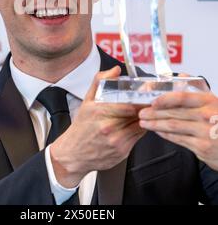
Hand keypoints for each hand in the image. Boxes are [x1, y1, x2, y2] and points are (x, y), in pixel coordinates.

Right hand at [50, 65, 145, 187]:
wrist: (74, 154)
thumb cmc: (82, 126)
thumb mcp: (87, 101)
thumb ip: (101, 82)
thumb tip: (116, 70)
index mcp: (99, 111)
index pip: (129, 104)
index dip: (141, 98)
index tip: (147, 93)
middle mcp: (108, 127)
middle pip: (136, 114)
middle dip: (145, 107)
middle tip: (150, 100)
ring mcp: (116, 141)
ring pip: (139, 125)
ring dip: (145, 118)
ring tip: (147, 111)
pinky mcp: (122, 151)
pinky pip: (138, 137)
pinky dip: (140, 129)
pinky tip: (137, 124)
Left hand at [139, 89, 217, 170]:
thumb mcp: (214, 102)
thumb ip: (197, 88)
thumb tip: (181, 76)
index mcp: (208, 101)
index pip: (182, 98)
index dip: (165, 99)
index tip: (152, 100)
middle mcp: (207, 116)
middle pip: (174, 113)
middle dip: (154, 113)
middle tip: (141, 112)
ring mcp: (204, 133)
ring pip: (173, 126)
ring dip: (155, 124)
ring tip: (144, 122)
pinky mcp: (202, 147)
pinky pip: (178, 139)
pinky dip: (165, 134)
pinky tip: (157, 131)